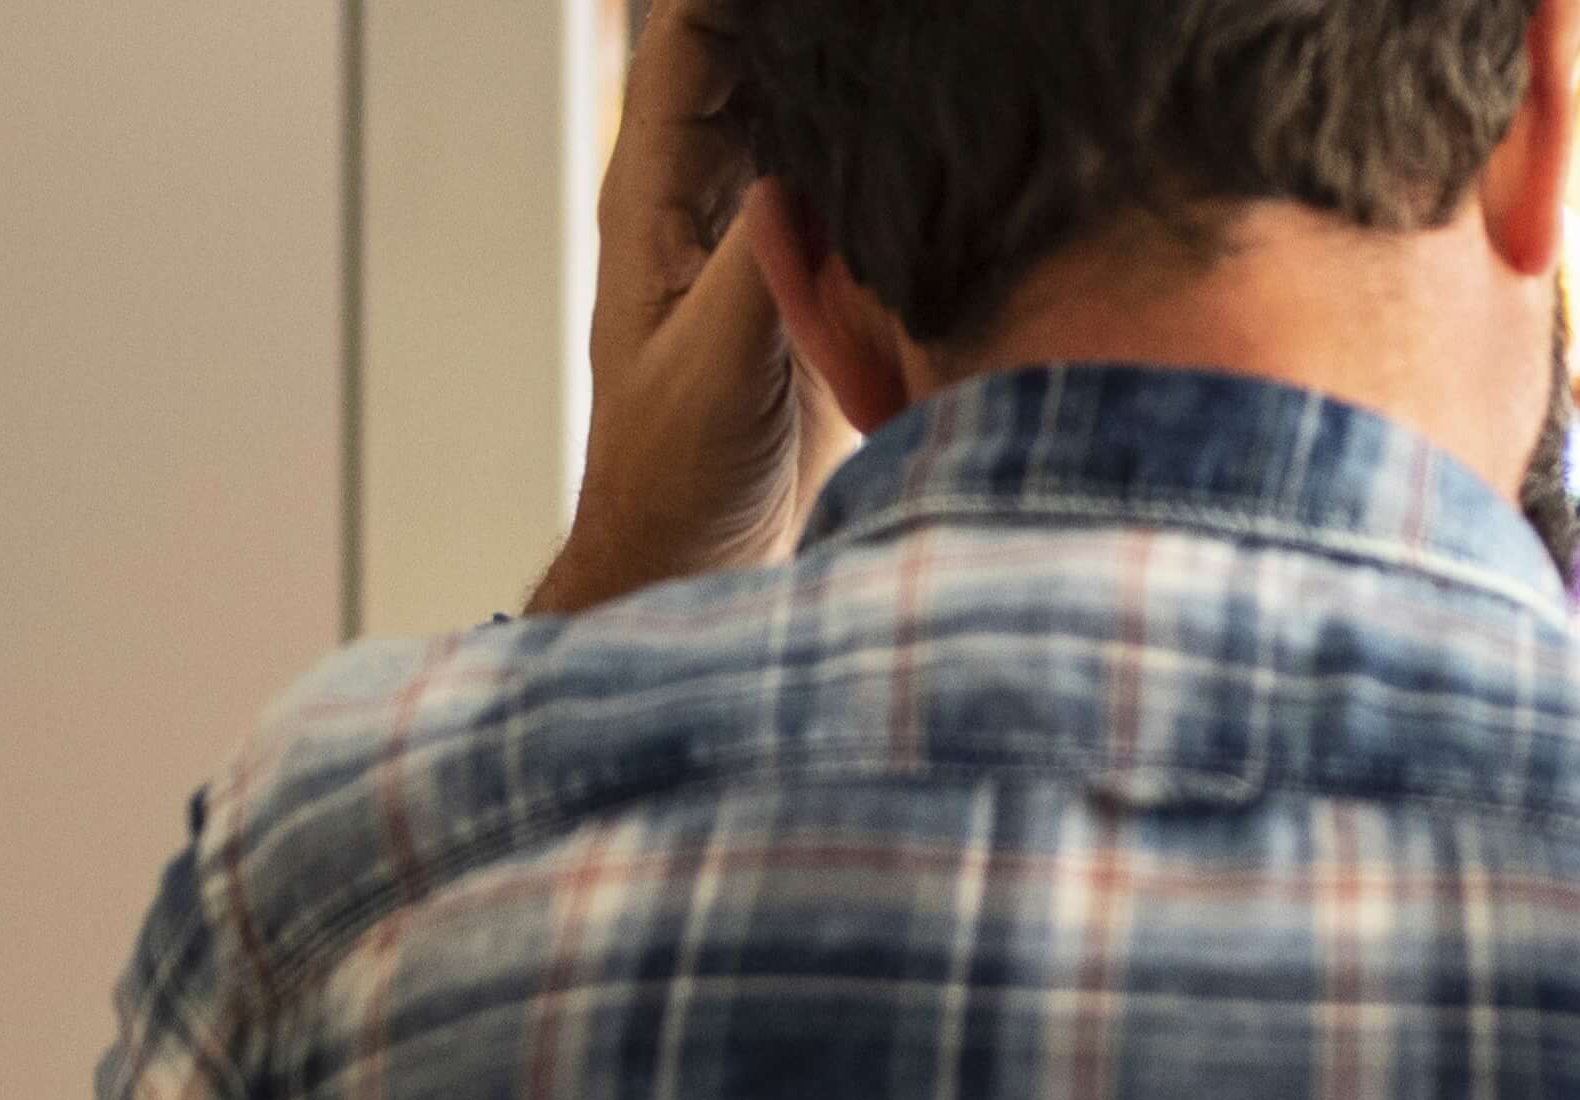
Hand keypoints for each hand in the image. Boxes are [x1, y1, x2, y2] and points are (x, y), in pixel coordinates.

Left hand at [528, 4, 847, 614]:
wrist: (699, 564)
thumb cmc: (674, 479)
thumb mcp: (714, 363)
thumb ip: (756, 258)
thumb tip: (792, 168)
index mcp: (653, 201)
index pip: (683, 49)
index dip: (728, 1)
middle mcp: (704, 201)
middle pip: (745, 63)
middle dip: (798, 27)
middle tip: (875, 24)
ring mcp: (760, 238)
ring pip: (800, 120)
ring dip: (843, 82)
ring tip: (904, 53)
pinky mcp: (815, 282)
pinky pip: (849, 190)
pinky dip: (879, 155)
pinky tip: (927, 139)